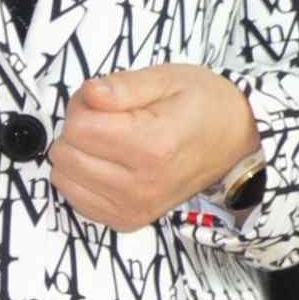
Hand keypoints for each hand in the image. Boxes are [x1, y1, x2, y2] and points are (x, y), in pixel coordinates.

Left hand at [48, 66, 259, 233]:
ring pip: (64, 178)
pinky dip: (82, 178)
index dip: (83, 104)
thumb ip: (123, 85)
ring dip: (77, 154)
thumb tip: (88, 94)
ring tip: (108, 141)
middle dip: (78, 128)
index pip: (78, 126)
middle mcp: (141, 185)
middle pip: (66, 153)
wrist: (234, 144)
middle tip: (108, 118)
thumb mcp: (169, 79)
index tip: (105, 100)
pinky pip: (76, 200)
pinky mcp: (127, 220)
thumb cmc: (204, 107)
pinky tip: (107, 164)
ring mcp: (133, 208)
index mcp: (152, 146)